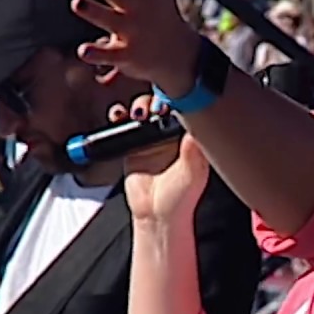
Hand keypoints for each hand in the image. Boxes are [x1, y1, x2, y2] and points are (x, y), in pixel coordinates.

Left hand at [69, 0, 203, 96]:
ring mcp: (133, 32)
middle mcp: (139, 8)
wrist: (176, 52)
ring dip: (94, 12)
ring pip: (110, 20)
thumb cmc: (159, 8)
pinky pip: (110, 55)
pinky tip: (83, 51)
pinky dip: (97, 54)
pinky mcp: (127, 56)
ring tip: (77, 2)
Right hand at [110, 97, 209, 224]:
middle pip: (162, 102)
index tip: (170, 99)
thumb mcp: (192, 173)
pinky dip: (119, 115)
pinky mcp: (133, 144)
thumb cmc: (180, 198)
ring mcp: (151, 137)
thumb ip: (192, 152)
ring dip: (138, 104)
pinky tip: (119, 116)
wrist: (157, 216)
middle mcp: (171, 132)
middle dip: (155, 98)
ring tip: (138, 113)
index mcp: (190, 135)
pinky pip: (123, 123)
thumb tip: (195, 130)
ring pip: (143, 109)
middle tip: (153, 108)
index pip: (185, 106)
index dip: (177, 97)